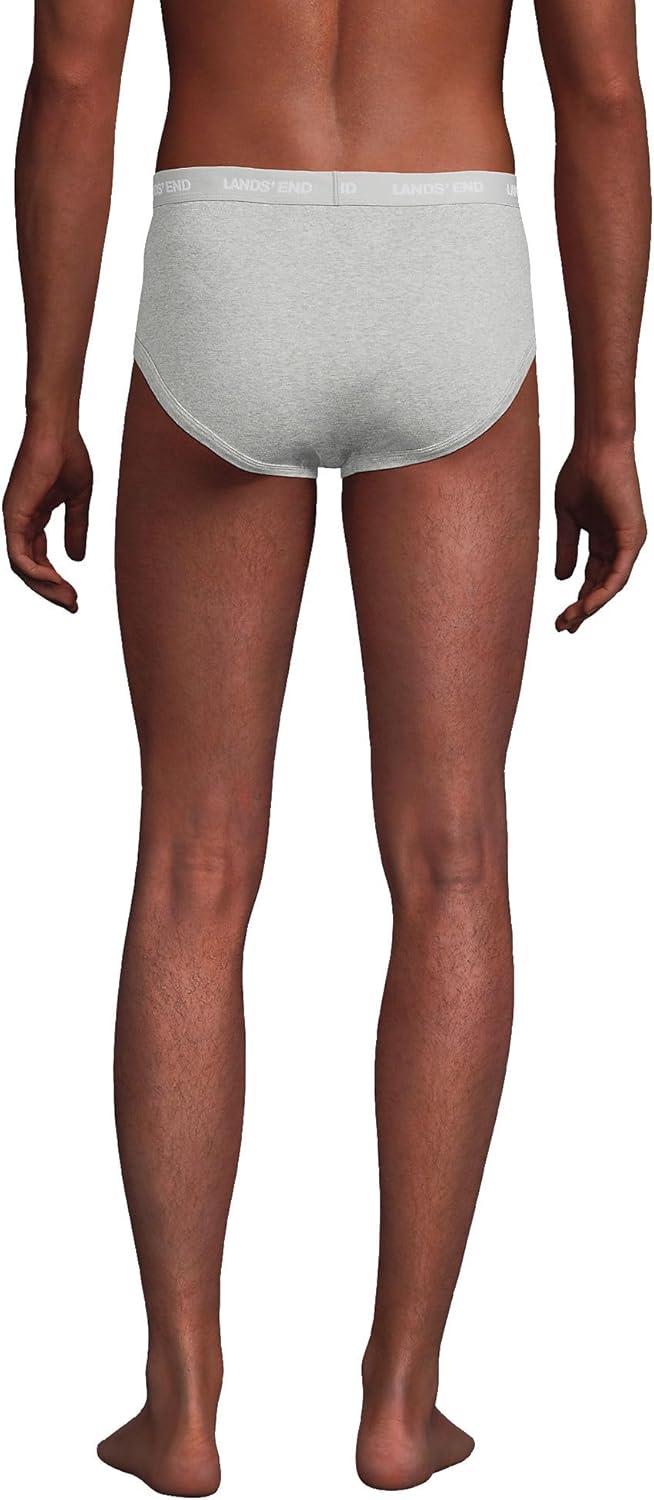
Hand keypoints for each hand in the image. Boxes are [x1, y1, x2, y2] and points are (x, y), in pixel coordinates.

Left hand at [3, 425, 92, 611]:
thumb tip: (76, 558)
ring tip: (67, 598)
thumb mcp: (77, 500)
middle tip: (72, 605)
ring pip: (22, 568)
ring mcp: (14, 519)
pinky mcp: (14, 515)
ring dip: (45, 587)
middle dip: (51, 591)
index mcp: (33, 517)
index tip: (74, 597)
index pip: (38, 560)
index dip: (55, 581)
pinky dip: (36, 573)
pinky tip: (56, 581)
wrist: (58, 430)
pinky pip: (19, 555)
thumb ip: (76, 528)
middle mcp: (19, 521)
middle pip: (29, 569)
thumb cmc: (68, 454)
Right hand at [554, 441, 645, 632]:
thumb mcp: (568, 518)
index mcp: (603, 538)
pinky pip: (619, 574)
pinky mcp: (632, 537)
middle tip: (564, 628)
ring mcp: (627, 541)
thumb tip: (561, 578)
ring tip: (572, 620)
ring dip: (591, 606)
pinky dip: (604, 592)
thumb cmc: (581, 472)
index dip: (576, 599)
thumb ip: (566, 548)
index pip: (592, 577)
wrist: (596, 447)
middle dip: (582, 609)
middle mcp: (618, 543)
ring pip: (611, 585)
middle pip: (601, 586)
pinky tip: (588, 606)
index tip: (560, 618)